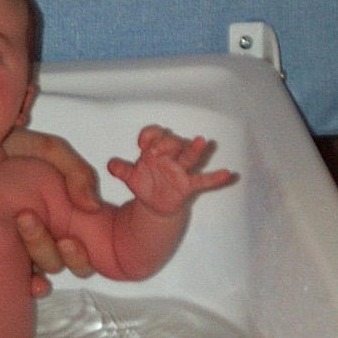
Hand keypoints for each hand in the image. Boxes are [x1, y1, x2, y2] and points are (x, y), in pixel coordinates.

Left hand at [4, 127, 98, 295]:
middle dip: (48, 250)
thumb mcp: (48, 150)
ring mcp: (17, 244)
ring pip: (37, 270)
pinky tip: (24, 278)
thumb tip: (92, 206)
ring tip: (20, 220)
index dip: (80, 255)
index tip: (68, 239)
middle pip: (58, 264)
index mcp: (59, 216)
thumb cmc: (10, 145)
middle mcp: (41, 234)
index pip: (79, 250)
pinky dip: (25, 283)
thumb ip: (76, 172)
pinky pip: (14, 279)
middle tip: (28, 218)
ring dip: (35, 256)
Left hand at [107, 125, 230, 215]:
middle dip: (165, 143)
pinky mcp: (188, 184)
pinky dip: (215, 178)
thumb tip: (110, 165)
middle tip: (154, 150)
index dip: (148, 135)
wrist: (154, 203)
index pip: (153, 134)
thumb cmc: (145, 183)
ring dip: (194, 149)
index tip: (141, 142)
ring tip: (202, 140)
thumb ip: (120, 169)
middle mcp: (169, 157)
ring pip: (189, 156)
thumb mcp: (130, 176)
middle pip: (171, 142)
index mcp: (154, 151)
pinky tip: (227, 173)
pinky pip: (203, 180)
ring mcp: (180, 170)